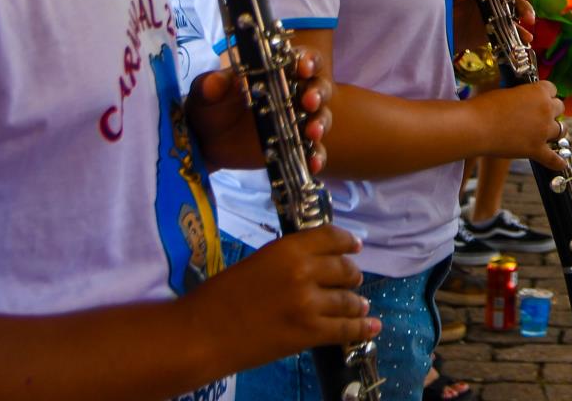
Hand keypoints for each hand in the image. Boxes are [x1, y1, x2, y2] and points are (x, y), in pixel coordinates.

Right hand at [184, 225, 375, 364]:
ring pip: (348, 300)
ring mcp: (309, 304)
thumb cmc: (219, 297)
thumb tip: (315, 264)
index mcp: (288, 248)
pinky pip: (346, 329)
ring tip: (360, 305)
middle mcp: (305, 271)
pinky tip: (371, 324)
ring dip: (356, 303)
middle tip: (353, 280)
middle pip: (345, 269)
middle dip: (351, 275)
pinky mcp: (308, 333)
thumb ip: (288, 260)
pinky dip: (361, 327)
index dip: (347, 242)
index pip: (331, 237)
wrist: (200, 334)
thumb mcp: (258, 263)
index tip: (355, 246)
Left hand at [187, 46, 333, 173]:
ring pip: (321, 117)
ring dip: (320, 123)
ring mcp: (298, 120)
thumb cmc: (210, 107)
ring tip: (312, 133)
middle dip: (317, 92)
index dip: (308, 60)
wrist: (206, 142)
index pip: (301, 59)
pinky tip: (313, 164)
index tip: (303, 68)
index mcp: (277, 72)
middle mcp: (294, 93)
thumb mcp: (205, 93)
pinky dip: (317, 156)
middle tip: (309, 101)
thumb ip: (210, 85)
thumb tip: (215, 83)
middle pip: (319, 86)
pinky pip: (314, 150)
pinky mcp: (296, 146)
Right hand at [469, 80, 567, 171]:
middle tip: (542, 114)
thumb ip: (521, 96)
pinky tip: (561, 164)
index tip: (541, 97)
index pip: (553, 89)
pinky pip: (553, 158)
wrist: (476, 126)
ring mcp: (543, 131)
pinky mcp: (536, 150)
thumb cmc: (485, 106)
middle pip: (559, 108)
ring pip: (561, 130)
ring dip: (556, 130)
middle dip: (552, 110)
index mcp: (539, 92)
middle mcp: (546, 110)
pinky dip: (557, 162)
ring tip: (549, 133)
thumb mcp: (507, 92)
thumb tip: (522, 102)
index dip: (546, 93)